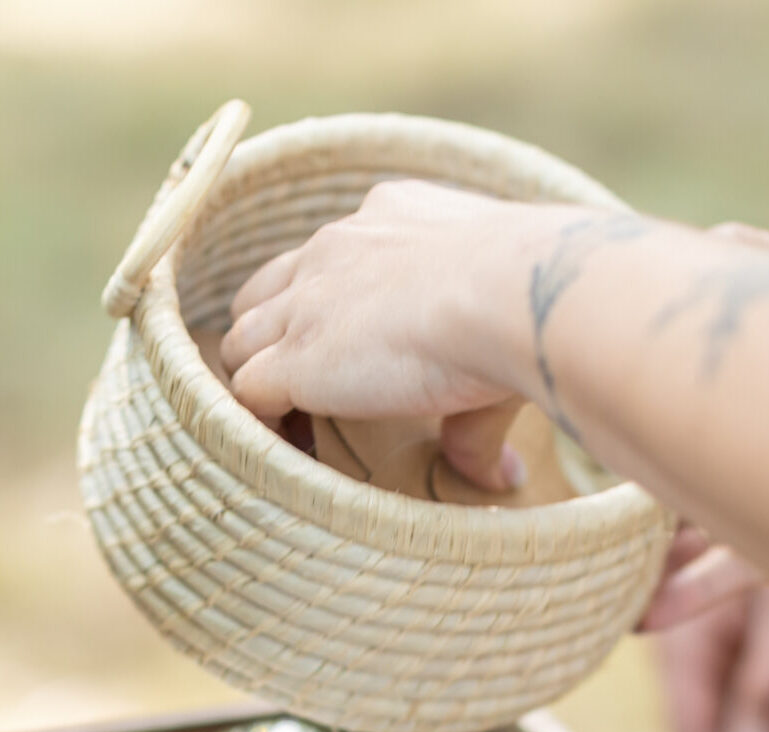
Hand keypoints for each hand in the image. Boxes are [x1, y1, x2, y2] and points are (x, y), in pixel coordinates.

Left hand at [220, 180, 540, 490]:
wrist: (508, 290)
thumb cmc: (525, 300)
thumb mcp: (505, 333)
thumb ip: (482, 406)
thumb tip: (504, 476)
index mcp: (391, 217)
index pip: (333, 255)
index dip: (331, 305)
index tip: (357, 352)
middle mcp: (337, 247)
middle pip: (268, 291)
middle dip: (277, 336)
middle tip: (310, 393)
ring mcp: (306, 302)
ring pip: (244, 340)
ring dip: (261, 381)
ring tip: (295, 429)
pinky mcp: (296, 356)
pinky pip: (247, 391)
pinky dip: (260, 421)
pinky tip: (292, 446)